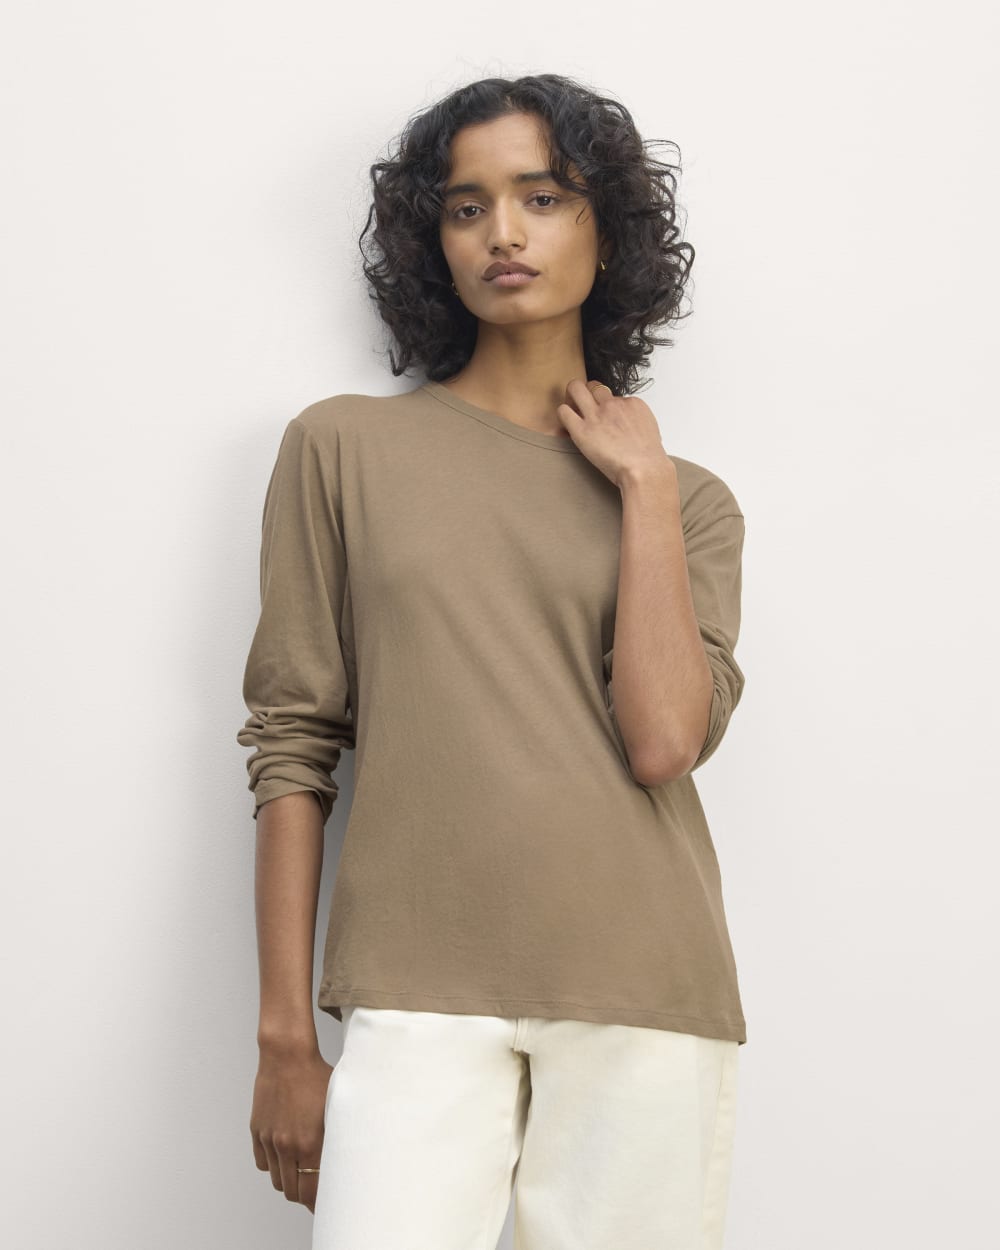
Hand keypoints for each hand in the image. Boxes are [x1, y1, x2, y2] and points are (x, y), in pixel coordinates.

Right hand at [250, 1046, 334, 1213]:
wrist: (287, 1055)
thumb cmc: (316, 1075)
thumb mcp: (336, 1106)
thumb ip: (337, 1138)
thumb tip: (345, 1160)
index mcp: (309, 1143)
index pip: (310, 1192)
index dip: (318, 1204)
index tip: (327, 1204)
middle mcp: (286, 1145)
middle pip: (292, 1191)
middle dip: (305, 1194)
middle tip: (316, 1190)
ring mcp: (269, 1139)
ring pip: (277, 1179)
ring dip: (289, 1180)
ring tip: (302, 1171)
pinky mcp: (257, 1130)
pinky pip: (262, 1162)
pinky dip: (273, 1165)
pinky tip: (286, 1155)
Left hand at [556, 379, 673, 487]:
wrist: (645, 469)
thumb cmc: (649, 458)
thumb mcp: (649, 429)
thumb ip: (635, 421)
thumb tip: (629, 425)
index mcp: (631, 403)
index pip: (612, 395)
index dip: (606, 406)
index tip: (605, 418)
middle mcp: (613, 404)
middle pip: (593, 385)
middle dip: (587, 392)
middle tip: (584, 406)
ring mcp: (596, 415)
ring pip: (575, 388)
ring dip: (572, 397)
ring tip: (572, 411)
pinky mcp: (581, 430)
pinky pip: (563, 411)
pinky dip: (563, 415)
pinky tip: (568, 425)